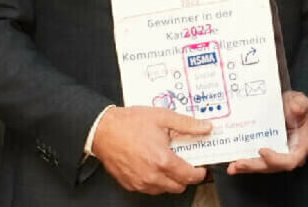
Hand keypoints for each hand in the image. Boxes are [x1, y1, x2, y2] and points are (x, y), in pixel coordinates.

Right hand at [91, 106, 212, 194]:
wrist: (102, 129)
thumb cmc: (128, 123)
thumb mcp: (162, 117)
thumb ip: (187, 124)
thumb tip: (206, 127)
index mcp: (162, 160)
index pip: (190, 176)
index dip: (200, 173)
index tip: (201, 168)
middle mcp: (151, 175)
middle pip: (179, 187)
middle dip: (186, 177)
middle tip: (186, 164)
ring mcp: (139, 182)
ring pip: (164, 189)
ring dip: (170, 180)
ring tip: (167, 163)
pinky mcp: (130, 184)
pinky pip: (149, 189)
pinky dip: (155, 181)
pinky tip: (153, 166)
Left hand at [228, 91, 307, 173]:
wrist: (287, 106)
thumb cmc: (295, 106)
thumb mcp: (300, 101)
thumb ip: (301, 104)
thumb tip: (296, 108)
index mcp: (300, 145)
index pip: (290, 160)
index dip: (276, 159)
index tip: (262, 150)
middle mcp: (288, 154)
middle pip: (272, 166)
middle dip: (255, 165)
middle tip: (240, 163)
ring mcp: (276, 155)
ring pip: (262, 166)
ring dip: (247, 167)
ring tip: (233, 167)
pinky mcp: (266, 154)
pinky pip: (256, 162)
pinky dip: (244, 165)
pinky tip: (232, 166)